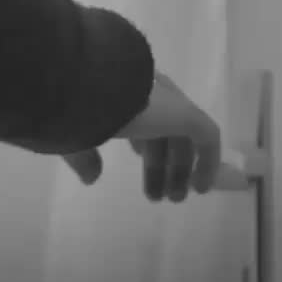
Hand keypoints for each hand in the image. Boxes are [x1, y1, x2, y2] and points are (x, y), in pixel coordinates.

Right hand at [64, 71, 221, 201]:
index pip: (144, 117)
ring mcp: (171, 103)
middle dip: (162, 165)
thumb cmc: (74, 108)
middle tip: (160, 195)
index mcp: (124, 92)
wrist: (89, 83)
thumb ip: (85, 157)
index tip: (138, 159)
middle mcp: (151, 93)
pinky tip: (200, 188)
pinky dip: (207, 163)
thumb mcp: (76, 136)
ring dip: (181, 170)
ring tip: (175, 199)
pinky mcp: (187, 114)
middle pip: (165, 132)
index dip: (145, 141)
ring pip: (184, 137)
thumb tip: (91, 179)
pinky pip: (207, 139)